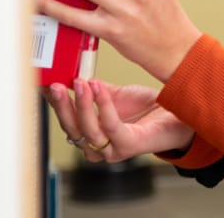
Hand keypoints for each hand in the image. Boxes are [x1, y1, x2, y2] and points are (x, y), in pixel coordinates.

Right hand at [44, 79, 194, 162]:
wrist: (177, 116)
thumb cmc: (146, 108)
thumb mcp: (114, 95)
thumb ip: (94, 89)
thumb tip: (72, 74)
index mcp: (89, 135)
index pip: (66, 119)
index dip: (55, 102)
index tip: (46, 82)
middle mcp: (95, 147)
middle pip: (71, 127)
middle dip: (62, 105)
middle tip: (57, 84)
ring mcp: (110, 150)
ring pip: (87, 129)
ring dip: (82, 104)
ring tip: (80, 82)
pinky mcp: (127, 146)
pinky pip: (110, 125)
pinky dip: (103, 105)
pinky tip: (99, 88)